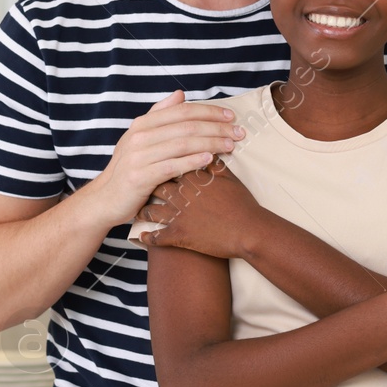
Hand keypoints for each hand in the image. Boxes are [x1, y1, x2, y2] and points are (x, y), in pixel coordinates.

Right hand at [85, 92, 244, 225]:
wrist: (105, 199)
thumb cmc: (129, 168)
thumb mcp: (140, 137)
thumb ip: (159, 115)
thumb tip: (180, 94)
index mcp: (142, 124)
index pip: (182, 111)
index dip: (209, 111)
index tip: (231, 116)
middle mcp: (140, 136)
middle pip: (186, 126)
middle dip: (216, 127)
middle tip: (239, 132)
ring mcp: (139, 156)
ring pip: (183, 144)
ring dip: (211, 142)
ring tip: (231, 145)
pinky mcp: (140, 177)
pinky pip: (172, 165)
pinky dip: (193, 160)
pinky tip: (209, 158)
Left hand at [138, 159, 263, 259]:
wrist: (248, 230)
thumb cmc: (242, 203)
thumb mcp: (229, 177)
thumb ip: (213, 162)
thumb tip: (206, 148)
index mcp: (191, 176)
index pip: (167, 164)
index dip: (159, 164)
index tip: (152, 164)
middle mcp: (180, 194)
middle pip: (154, 183)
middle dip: (146, 184)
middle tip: (140, 184)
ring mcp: (177, 215)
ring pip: (150, 210)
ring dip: (142, 210)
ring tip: (137, 210)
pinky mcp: (178, 235)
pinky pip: (156, 237)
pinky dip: (147, 237)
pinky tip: (141, 236)